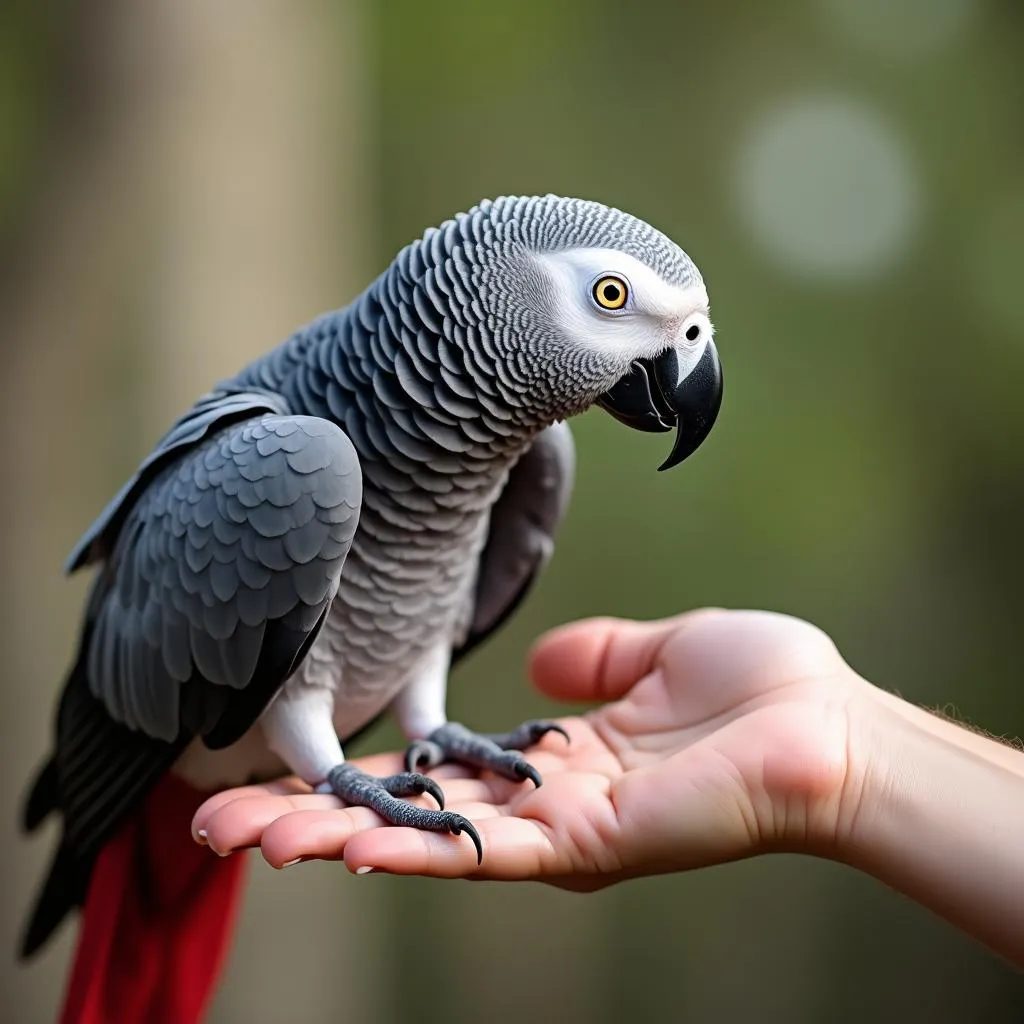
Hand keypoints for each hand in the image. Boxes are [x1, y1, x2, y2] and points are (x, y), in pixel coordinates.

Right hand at [192, 608, 864, 885]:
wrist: (829, 723)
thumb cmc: (761, 684)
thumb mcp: (658, 654)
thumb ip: (596, 659)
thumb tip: (545, 666)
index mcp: (553, 761)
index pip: (430, 770)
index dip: (359, 770)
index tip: (282, 753)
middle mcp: (541, 805)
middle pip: (406, 815)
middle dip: (310, 819)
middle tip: (215, 817)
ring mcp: (559, 833)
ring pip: (425, 841)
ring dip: (334, 842)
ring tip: (243, 837)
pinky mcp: (588, 845)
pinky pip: (487, 850)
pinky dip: (416, 850)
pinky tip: (348, 845)